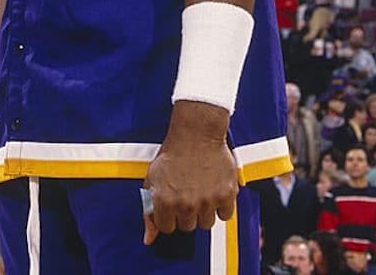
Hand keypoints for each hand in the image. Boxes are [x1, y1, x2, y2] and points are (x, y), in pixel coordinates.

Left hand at [143, 101, 237, 244]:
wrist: (196, 134)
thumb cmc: (172, 155)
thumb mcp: (152, 180)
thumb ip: (149, 211)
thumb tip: (148, 240)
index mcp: (164, 201)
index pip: (167, 228)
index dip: (168, 215)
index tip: (171, 202)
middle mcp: (185, 204)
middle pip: (187, 227)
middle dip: (185, 213)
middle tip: (186, 192)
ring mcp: (207, 201)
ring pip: (206, 224)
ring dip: (203, 211)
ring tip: (199, 190)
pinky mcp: (226, 195)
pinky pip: (225, 215)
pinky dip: (220, 206)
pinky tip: (213, 189)